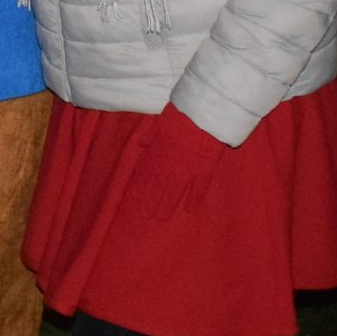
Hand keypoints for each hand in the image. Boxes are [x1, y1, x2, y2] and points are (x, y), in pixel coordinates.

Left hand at [120, 109, 225, 224]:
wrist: (203, 118)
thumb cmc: (180, 118)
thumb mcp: (158, 125)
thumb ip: (148, 139)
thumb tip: (140, 147)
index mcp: (157, 156)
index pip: (145, 178)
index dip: (139, 191)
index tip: (133, 201)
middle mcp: (169, 168)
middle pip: (158, 190)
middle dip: (150, 203)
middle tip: (145, 215)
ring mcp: (187, 172)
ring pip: (175, 194)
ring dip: (167, 206)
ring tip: (161, 217)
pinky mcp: (203, 172)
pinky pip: (198, 190)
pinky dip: (194, 200)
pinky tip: (190, 210)